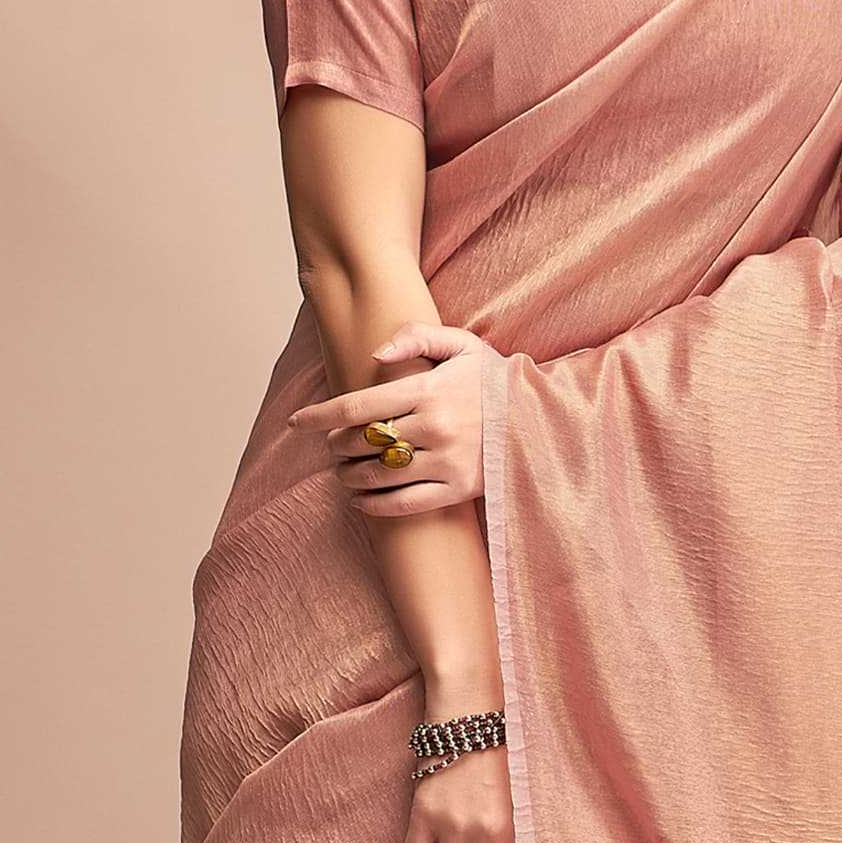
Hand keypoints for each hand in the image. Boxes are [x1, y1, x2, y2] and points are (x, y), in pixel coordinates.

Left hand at [290, 316, 502, 517]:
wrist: (544, 420)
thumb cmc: (495, 380)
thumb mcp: (462, 345)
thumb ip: (417, 336)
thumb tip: (375, 355)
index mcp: (429, 389)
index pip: (357, 405)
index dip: (319, 416)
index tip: (297, 422)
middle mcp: (435, 426)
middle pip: (362, 442)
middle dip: (336, 446)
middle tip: (332, 446)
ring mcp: (446, 461)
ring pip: (377, 475)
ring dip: (349, 476)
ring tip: (344, 472)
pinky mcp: (458, 490)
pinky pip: (403, 504)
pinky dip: (373, 506)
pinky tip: (360, 501)